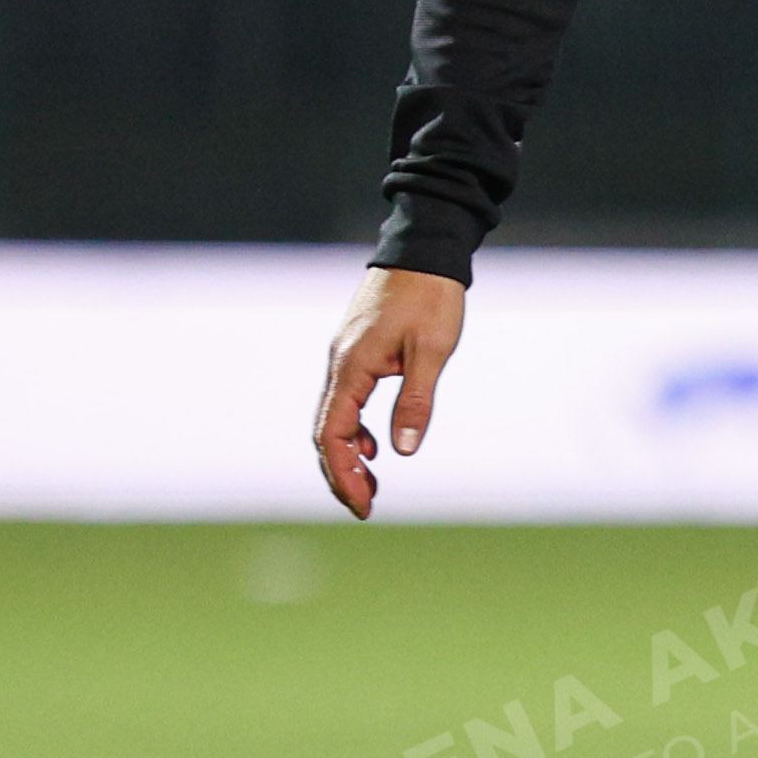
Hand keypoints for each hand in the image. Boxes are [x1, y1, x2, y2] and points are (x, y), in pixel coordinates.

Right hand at [314, 266, 466, 517]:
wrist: (422, 250)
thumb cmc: (431, 297)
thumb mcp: (433, 351)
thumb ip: (415, 400)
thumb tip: (402, 451)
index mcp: (352, 368)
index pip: (333, 435)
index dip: (344, 474)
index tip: (364, 506)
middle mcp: (338, 365)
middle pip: (324, 433)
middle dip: (341, 474)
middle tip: (365, 507)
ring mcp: (343, 358)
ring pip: (332, 419)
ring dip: (347, 455)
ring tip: (372, 485)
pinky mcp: (355, 353)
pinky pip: (344, 401)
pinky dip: (353, 430)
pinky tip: (374, 445)